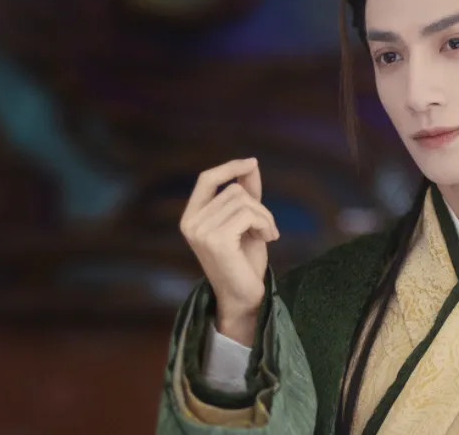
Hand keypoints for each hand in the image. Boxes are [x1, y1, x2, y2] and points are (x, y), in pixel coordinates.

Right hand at [180, 158, 278, 341]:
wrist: (245, 297)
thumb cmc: (245, 261)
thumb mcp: (246, 222)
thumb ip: (246, 194)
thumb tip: (251, 164)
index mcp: (191, 217)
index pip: (206, 178)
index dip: (230, 167)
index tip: (252, 162)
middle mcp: (191, 223)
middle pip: (233, 190)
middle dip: (258, 205)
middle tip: (268, 227)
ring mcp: (201, 232)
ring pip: (243, 200)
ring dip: (264, 216)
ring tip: (267, 235)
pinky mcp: (217, 240)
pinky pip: (249, 214)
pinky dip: (266, 224)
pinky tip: (268, 240)